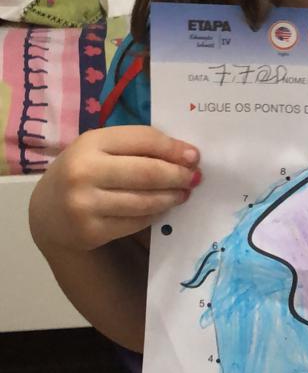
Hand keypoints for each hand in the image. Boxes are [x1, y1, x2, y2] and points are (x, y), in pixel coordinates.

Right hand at [29, 126, 200, 253]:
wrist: (48, 209)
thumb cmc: (84, 170)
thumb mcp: (102, 148)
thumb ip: (137, 146)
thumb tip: (186, 156)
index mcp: (90, 142)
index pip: (143, 140)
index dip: (173, 148)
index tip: (194, 156)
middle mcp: (84, 172)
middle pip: (147, 173)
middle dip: (178, 175)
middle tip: (195, 178)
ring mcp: (85, 205)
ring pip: (144, 201)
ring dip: (171, 197)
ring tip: (183, 193)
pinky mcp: (91, 232)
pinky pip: (136, 222)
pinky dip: (154, 214)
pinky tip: (162, 208)